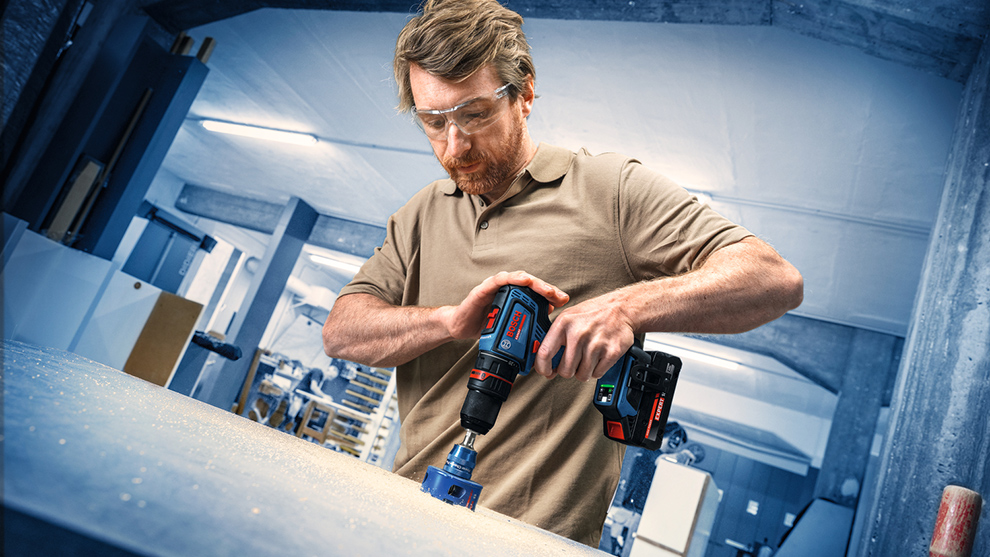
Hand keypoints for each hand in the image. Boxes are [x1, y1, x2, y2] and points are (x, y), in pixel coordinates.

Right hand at [442, 271, 569, 339]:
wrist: (460, 327)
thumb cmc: (485, 324)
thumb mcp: (509, 326)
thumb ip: (526, 321)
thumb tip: (548, 318)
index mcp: (515, 297)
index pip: (537, 292)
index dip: (551, 294)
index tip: (564, 300)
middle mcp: (507, 289)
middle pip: (531, 284)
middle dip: (547, 288)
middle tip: (558, 296)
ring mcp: (495, 287)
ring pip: (518, 279)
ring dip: (534, 282)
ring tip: (545, 290)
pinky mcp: (483, 289)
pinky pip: (499, 280)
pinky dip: (512, 279)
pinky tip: (523, 280)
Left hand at [533, 292, 635, 381]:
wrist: (621, 307)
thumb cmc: (593, 313)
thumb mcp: (568, 317)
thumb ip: (554, 337)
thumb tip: (542, 360)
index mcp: (564, 324)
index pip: (545, 353)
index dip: (543, 368)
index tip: (546, 372)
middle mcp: (578, 334)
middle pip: (565, 370)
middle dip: (568, 371)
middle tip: (573, 363)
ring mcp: (595, 344)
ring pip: (582, 375)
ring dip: (584, 371)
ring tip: (588, 357)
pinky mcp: (611, 352)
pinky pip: (597, 374)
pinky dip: (597, 369)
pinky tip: (599, 357)